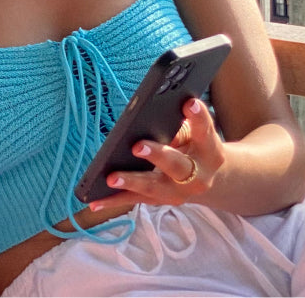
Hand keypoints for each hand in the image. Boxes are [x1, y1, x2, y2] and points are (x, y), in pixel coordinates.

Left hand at [88, 98, 224, 210]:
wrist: (211, 180)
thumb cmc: (196, 145)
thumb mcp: (194, 133)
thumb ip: (180, 125)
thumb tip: (151, 119)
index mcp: (211, 152)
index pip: (205, 131)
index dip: (198, 117)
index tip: (189, 103)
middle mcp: (198, 176)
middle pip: (177, 165)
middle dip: (157, 155)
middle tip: (137, 146)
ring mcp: (178, 193)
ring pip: (153, 188)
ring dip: (131, 182)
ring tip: (110, 178)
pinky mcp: (160, 201)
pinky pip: (134, 201)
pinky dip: (113, 201)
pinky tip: (93, 202)